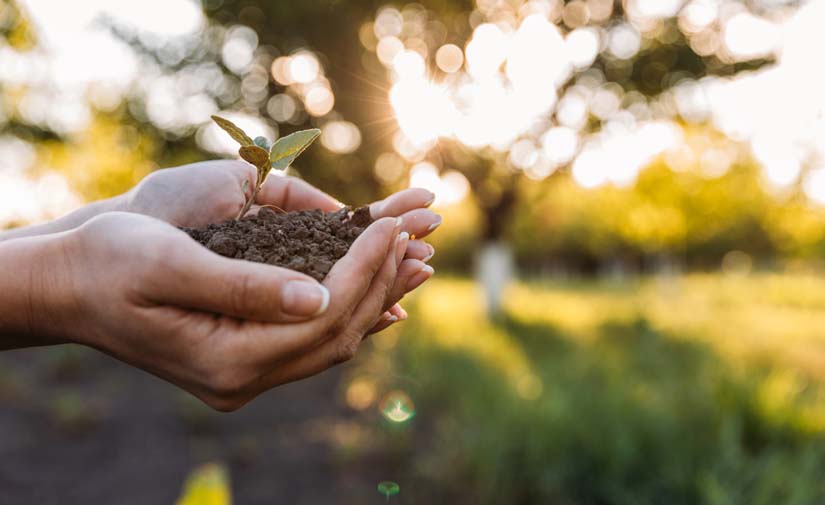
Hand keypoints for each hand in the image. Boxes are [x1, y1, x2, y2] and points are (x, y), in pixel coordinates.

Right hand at [44, 212, 409, 409]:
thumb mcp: (168, 263)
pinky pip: (314, 339)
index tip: (392, 225)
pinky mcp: (246, 359)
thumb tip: (319, 299)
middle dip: (380, 281)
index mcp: (225, 360)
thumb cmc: (109, 262)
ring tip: (410, 255)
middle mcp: (243, 379)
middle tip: (414, 235)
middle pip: (338, 334)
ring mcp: (245, 375)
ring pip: (333, 340)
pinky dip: (349, 306)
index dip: (364, 268)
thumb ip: (243, 287)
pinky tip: (374, 284)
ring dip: (373, 295)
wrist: (71, 286)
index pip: (322, 317)